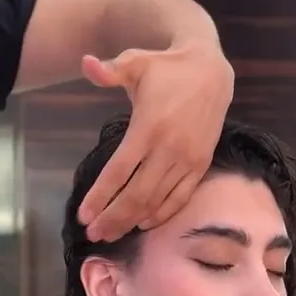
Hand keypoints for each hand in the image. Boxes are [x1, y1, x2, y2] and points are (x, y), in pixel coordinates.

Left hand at [77, 39, 233, 240]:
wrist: (212, 71)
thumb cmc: (167, 68)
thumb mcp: (136, 62)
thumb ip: (109, 70)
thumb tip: (85, 62)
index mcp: (148, 128)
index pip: (119, 172)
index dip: (100, 196)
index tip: (83, 215)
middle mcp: (168, 149)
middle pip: (136, 195)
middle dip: (112, 217)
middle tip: (92, 234)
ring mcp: (187, 160)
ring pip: (157, 201)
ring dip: (132, 220)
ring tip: (111, 233)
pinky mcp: (201, 165)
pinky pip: (180, 198)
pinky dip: (162, 214)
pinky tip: (143, 223)